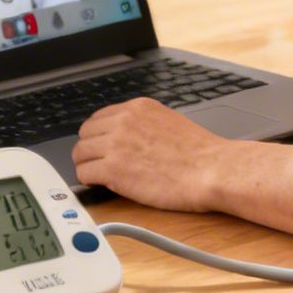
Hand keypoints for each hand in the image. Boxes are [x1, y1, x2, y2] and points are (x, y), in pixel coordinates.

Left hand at [72, 98, 230, 211]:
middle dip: (91, 150)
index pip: (99, 118)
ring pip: (80, 154)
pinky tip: (103, 184)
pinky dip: (90, 180)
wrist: (211, 169)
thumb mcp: (168, 122)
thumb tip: (127, 137)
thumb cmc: (200, 154)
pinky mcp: (113, 168)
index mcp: (138, 107)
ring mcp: (116, 143)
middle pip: (85, 134)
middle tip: (100, 164)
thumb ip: (143, 125)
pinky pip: (85, 173)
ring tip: (101, 176)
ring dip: (88, 165)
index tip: (102, 148)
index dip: (99, 136)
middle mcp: (124, 120)